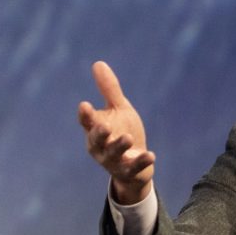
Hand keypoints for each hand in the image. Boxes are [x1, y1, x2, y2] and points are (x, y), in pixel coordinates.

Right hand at [77, 61, 154, 203]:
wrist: (135, 165)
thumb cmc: (122, 131)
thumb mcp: (118, 109)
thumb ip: (108, 90)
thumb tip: (98, 63)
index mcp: (95, 130)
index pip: (87, 122)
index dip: (85, 115)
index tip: (84, 105)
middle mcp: (100, 147)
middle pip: (97, 141)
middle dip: (99, 134)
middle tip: (104, 126)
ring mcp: (113, 161)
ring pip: (114, 154)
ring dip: (120, 145)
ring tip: (128, 137)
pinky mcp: (129, 171)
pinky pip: (134, 167)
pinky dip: (141, 162)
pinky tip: (151, 155)